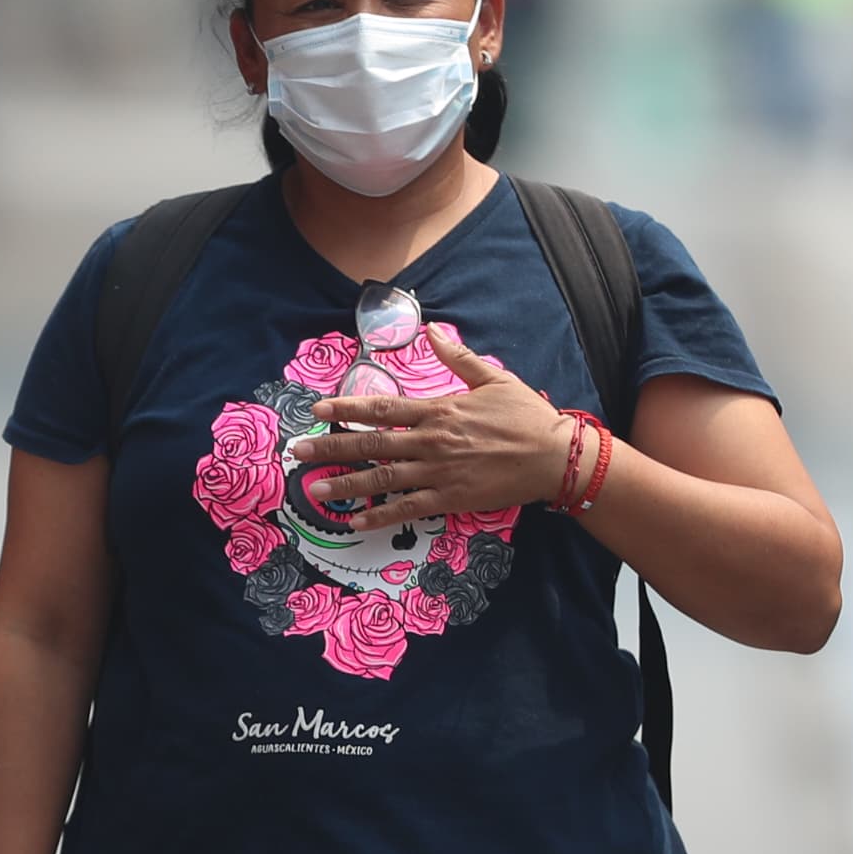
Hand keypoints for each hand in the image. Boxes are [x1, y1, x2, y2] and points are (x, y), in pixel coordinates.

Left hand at [296, 327, 578, 532]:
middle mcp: (432, 441)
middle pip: (372, 443)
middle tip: (298, 452)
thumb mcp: (494, 378)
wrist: (554, 456)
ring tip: (315, 490)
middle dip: (332, 447)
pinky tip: (355, 521)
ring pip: (383, 478)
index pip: (383, 408)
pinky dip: (380, 516)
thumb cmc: (526, 416)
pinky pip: (408, 509)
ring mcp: (439, 472)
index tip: (317, 411)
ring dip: (346, 484)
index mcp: (440, 409)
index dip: (347, 409)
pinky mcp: (451, 499)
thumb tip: (432, 331)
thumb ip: (458, 358)